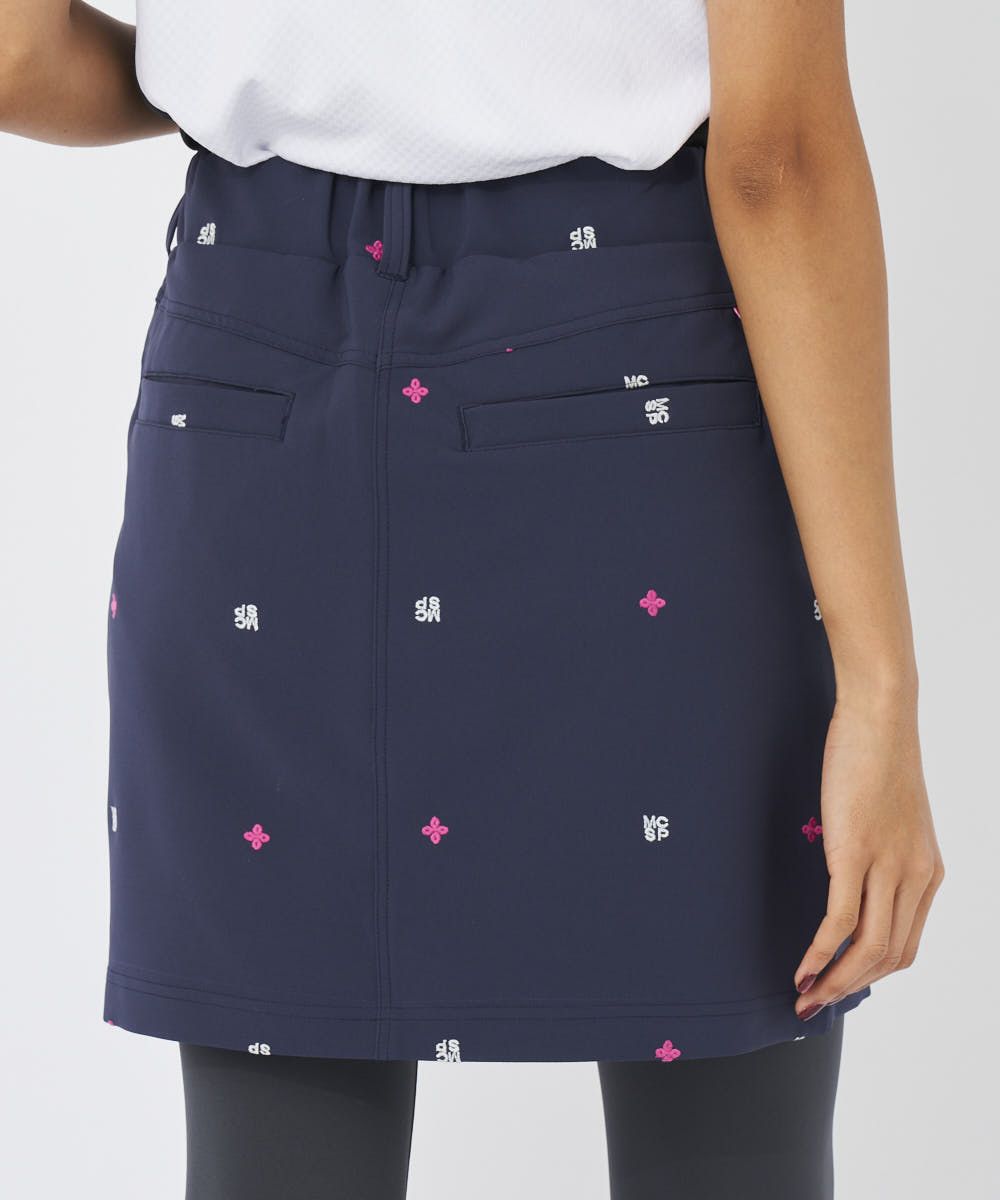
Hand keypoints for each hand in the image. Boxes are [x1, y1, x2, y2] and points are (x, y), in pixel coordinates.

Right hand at [793, 693, 943, 1017]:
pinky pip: (841, 920)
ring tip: (804, 995)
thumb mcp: (892, 817)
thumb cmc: (877, 758)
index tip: (837, 985)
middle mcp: (916, 877)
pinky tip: (803, 966)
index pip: (905, 944)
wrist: (879, 718)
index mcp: (928, 873)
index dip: (870, 974)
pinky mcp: (856, 853)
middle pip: (889, 957)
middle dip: (849, 989)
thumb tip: (854, 879)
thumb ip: (883, 854)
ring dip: (835, 981)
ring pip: (869, 949)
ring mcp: (889, 867)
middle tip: (814, 1004)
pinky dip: (821, 952)